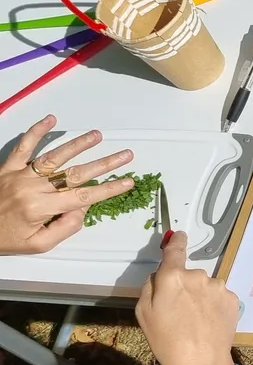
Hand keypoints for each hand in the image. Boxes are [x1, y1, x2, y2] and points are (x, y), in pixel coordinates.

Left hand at [0, 115, 133, 255]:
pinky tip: (51, 119)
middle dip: (104, 164)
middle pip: (75, 174)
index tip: (129, 181)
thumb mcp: (37, 245)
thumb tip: (82, 209)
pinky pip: (23, 146)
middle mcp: (33, 188)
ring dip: (77, 145)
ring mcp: (20, 175)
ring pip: (54, 156)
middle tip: (126, 155)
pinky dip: (36, 131)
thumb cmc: (6, 240)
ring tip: (97, 135)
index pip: (84, 197)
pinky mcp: (8, 167)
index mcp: (41, 209)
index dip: (109, 189)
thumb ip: (64, 228)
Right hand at [136, 232, 240, 364]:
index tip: (179, 236)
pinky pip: (220, 297)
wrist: (201, 363)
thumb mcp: (144, 313)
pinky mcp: (233, 299)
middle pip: (189, 275)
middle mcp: (198, 275)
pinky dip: (215, 306)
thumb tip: (161, 273)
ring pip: (206, 287)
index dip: (176, 241)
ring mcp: (218, 286)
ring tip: (196, 322)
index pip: (175, 250)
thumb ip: (151, 286)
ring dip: (201, 297)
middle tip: (180, 312)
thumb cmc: (166, 340)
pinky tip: (209, 324)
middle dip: (185, 287)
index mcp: (173, 277)